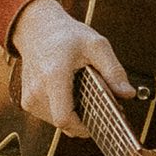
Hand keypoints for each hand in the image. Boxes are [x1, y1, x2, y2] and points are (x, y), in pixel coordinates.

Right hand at [10, 0, 133, 138]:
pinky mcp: (27, 101)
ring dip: (73, 115)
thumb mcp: (96, 45)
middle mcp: (38, 90)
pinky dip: (63, 110)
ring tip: (83, 94)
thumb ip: (113, 70)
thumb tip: (128, 93)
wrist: (36, 28)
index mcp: (54, 76)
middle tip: (99, 103)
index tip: (100, 120)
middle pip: (64, 123)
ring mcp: (29, 97)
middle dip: (84, 119)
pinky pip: (49, 116)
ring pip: (57, 122)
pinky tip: (70, 93)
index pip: (64, 118)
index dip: (84, 127)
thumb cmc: (66, 35)